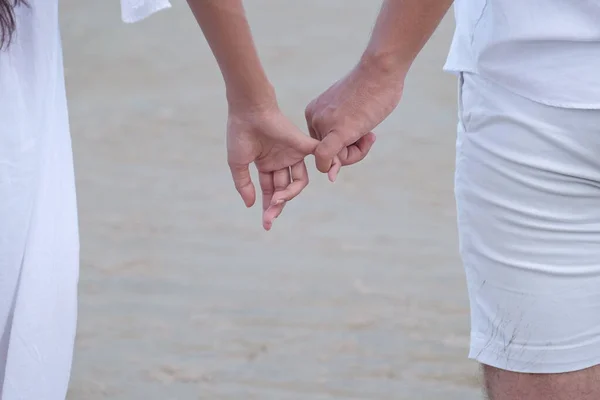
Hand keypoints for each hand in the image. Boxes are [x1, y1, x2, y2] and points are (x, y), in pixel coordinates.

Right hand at [227, 104, 317, 230]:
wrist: (249, 110)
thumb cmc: (240, 134)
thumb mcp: (238, 164)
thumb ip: (244, 185)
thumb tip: (251, 205)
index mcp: (266, 165)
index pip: (270, 190)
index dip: (268, 207)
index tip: (266, 224)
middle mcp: (281, 161)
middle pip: (284, 189)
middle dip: (277, 205)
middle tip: (270, 217)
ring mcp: (292, 153)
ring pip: (299, 181)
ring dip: (289, 194)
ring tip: (278, 200)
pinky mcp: (302, 145)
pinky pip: (318, 157)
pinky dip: (323, 166)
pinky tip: (315, 181)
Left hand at [305, 59, 405, 180]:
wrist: (380, 70)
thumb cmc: (373, 88)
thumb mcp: (353, 111)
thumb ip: (346, 132)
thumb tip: (337, 164)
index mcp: (316, 112)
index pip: (323, 144)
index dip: (343, 147)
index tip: (361, 135)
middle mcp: (314, 118)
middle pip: (328, 153)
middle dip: (351, 151)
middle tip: (369, 137)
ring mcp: (324, 124)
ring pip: (334, 159)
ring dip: (356, 154)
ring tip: (370, 134)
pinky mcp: (337, 131)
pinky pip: (326, 159)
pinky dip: (332, 167)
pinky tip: (334, 173)